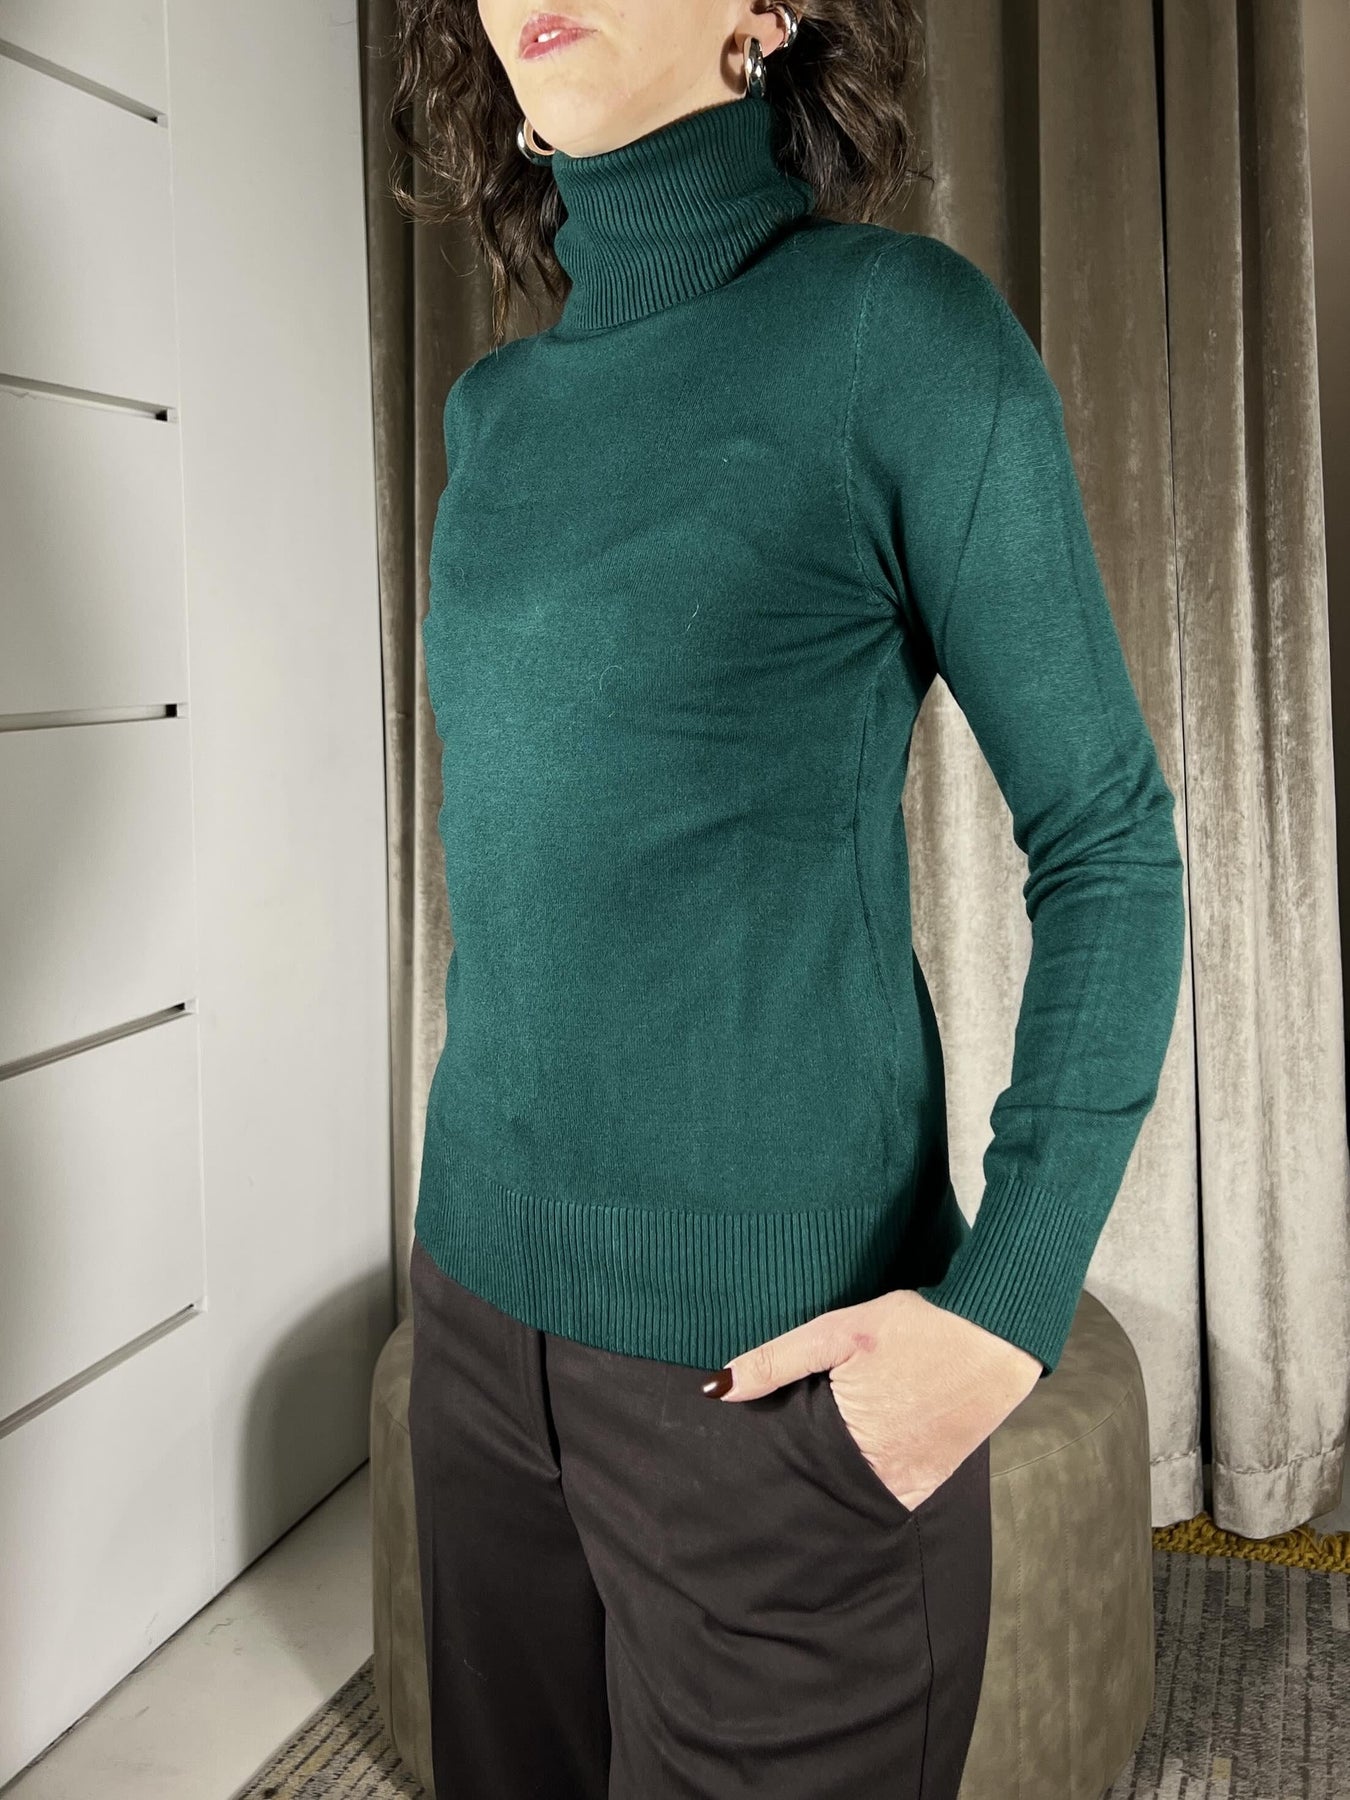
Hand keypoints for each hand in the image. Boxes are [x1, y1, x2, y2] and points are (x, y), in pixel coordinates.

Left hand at [706, 1290, 1041, 1509]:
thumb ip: (776, 1361)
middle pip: (823, 1492)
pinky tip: (852, 1462)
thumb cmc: (917, 1327)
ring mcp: (914, 1483)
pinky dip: (867, 1482)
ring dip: (832, 1484)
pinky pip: (890, 1494)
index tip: (745, 1464)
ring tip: (810, 1461)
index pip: (792, 1474)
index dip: (769, 1466)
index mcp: (854, 1447)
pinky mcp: (935, 1478)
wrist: (997, 1332)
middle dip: (798, 1481)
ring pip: (854, 1497)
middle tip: (769, 1467)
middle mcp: (886, 1478)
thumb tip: (718, 1388)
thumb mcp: (838, 1332)